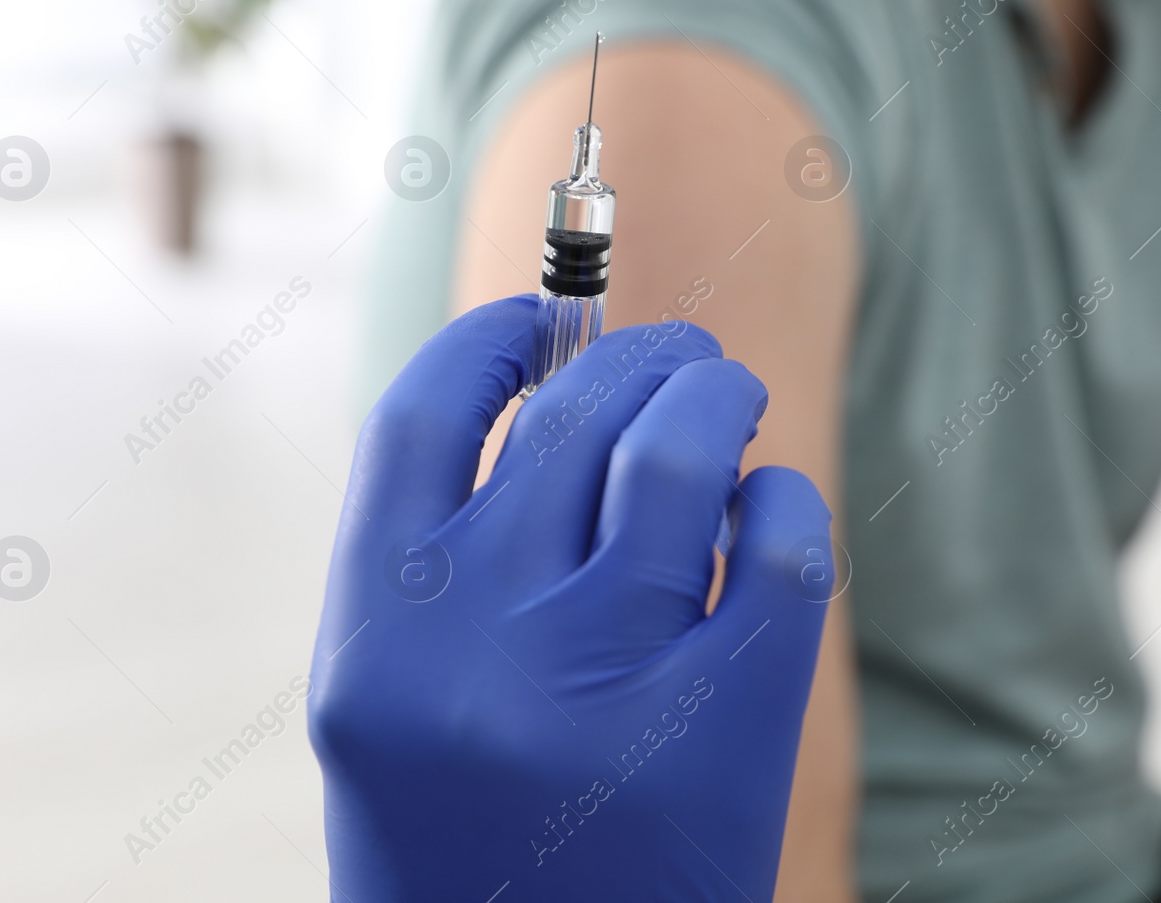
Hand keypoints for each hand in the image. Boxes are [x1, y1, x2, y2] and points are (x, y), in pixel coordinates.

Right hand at [308, 294, 834, 901]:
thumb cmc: (461, 841)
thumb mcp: (396, 705)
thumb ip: (440, 557)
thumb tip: (545, 384)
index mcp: (374, 636)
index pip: (422, 414)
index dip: (492, 340)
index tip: (541, 319)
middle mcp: (477, 652)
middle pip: (573, 412)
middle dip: (642, 355)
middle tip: (679, 358)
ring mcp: (605, 693)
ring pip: (684, 451)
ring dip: (718, 397)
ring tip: (729, 402)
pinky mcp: (724, 740)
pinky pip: (785, 550)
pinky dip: (786, 503)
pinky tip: (768, 515)